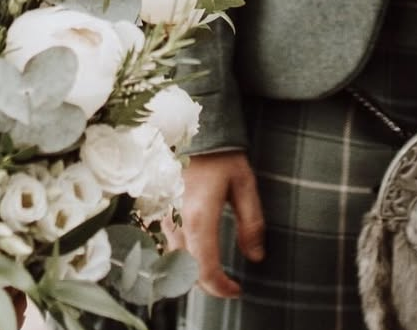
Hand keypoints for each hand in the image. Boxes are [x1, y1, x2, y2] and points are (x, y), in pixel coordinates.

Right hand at [163, 150, 263, 298]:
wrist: (193, 126)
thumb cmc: (222, 154)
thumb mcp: (245, 185)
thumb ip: (251, 223)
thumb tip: (256, 257)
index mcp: (199, 217)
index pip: (205, 270)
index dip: (221, 288)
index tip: (237, 289)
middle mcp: (176, 221)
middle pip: (187, 270)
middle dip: (209, 284)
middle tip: (229, 283)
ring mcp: (165, 215)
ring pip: (175, 259)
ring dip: (194, 271)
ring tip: (216, 269)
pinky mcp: (161, 209)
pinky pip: (169, 243)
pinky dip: (183, 256)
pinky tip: (199, 250)